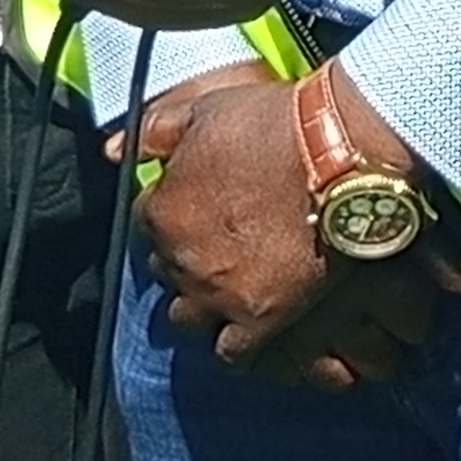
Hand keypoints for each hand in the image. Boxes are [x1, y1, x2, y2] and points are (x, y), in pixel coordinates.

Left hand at [135, 63, 460, 375]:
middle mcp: (182, 259)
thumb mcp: (209, 109)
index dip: (173, 208)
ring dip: (202, 302)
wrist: (341, 153)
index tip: (199, 202)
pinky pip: (231, 352)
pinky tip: (249, 325)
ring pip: (188, 317)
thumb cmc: (278, 124)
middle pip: (167, 270)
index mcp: (162, 210)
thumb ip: (158, 130)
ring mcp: (219, 293)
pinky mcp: (261, 318)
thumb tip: (119, 148)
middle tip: (222, 238)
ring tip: (230, 285)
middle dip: (187, 255)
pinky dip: (235, 342)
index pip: (146, 221)